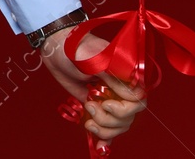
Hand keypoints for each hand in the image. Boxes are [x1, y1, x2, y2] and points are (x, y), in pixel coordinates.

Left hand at [38, 24, 147, 143]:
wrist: (55, 48)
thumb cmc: (76, 48)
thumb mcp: (96, 60)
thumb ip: (115, 78)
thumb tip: (135, 96)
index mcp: (126, 77)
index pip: (139, 102)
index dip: (125, 109)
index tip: (107, 105)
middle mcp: (120, 91)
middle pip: (128, 119)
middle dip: (109, 120)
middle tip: (90, 107)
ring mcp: (108, 100)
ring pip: (118, 126)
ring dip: (104, 129)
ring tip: (87, 119)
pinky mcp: (96, 107)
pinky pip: (106, 128)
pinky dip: (105, 138)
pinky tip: (100, 146)